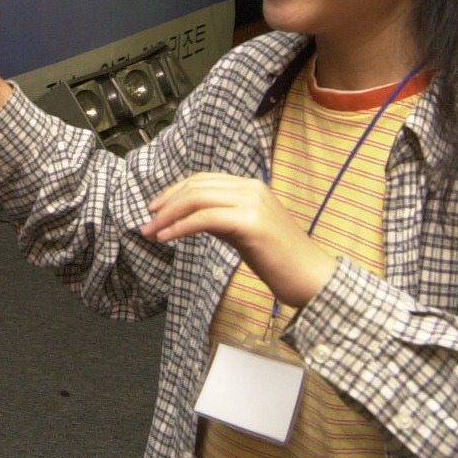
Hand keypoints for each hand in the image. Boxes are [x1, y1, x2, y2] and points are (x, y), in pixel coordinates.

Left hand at [140, 174, 336, 308]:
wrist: (310, 277)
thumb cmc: (279, 259)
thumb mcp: (244, 231)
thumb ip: (220, 218)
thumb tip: (189, 217)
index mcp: (251, 186)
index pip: (203, 180)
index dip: (174, 191)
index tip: (155, 208)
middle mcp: (251, 188)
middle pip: (196, 186)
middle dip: (166, 203)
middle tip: (147, 221)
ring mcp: (252, 203)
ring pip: (197, 199)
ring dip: (168, 216)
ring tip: (151, 232)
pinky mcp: (251, 223)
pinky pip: (205, 219)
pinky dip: (180, 227)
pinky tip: (167, 238)